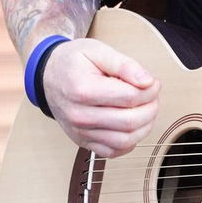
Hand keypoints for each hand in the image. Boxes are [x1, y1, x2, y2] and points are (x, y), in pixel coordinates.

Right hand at [40, 37, 160, 157]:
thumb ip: (124, 65)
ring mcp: (80, 132)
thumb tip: (147, 81)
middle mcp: (79, 115)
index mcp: (83, 90)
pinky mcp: (83, 142)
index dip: (150, 90)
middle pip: (130, 121)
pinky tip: (132, 124)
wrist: (48, 76)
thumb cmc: (74, 62)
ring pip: (125, 140)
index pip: (130, 97)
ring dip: (145, 126)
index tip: (153, 82)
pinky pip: (113, 151)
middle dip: (151, 108)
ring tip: (145, 108)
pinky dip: (130, 141)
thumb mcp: (98, 51)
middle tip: (152, 95)